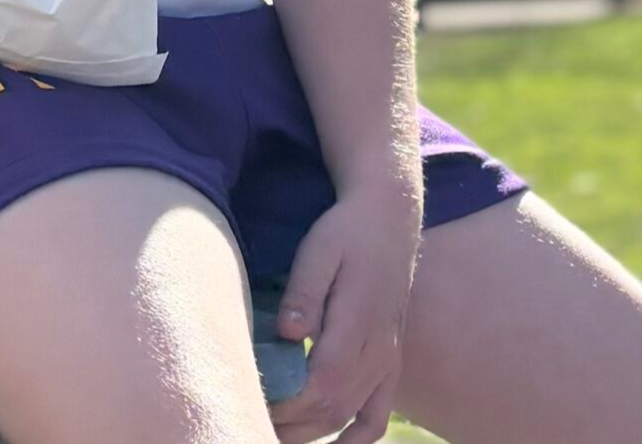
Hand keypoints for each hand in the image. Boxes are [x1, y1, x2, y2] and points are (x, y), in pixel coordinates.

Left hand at [269, 184, 421, 443]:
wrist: (390, 219)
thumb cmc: (346, 231)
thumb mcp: (319, 249)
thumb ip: (304, 293)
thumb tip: (286, 333)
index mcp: (358, 325)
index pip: (323, 385)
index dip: (288, 404)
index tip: (252, 399)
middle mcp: (379, 351)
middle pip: (333, 408)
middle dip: (290, 423)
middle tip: (250, 413)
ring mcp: (388, 360)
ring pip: (351, 416)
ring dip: (312, 432)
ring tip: (272, 430)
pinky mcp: (391, 361)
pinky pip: (378, 415)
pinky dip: (356, 438)